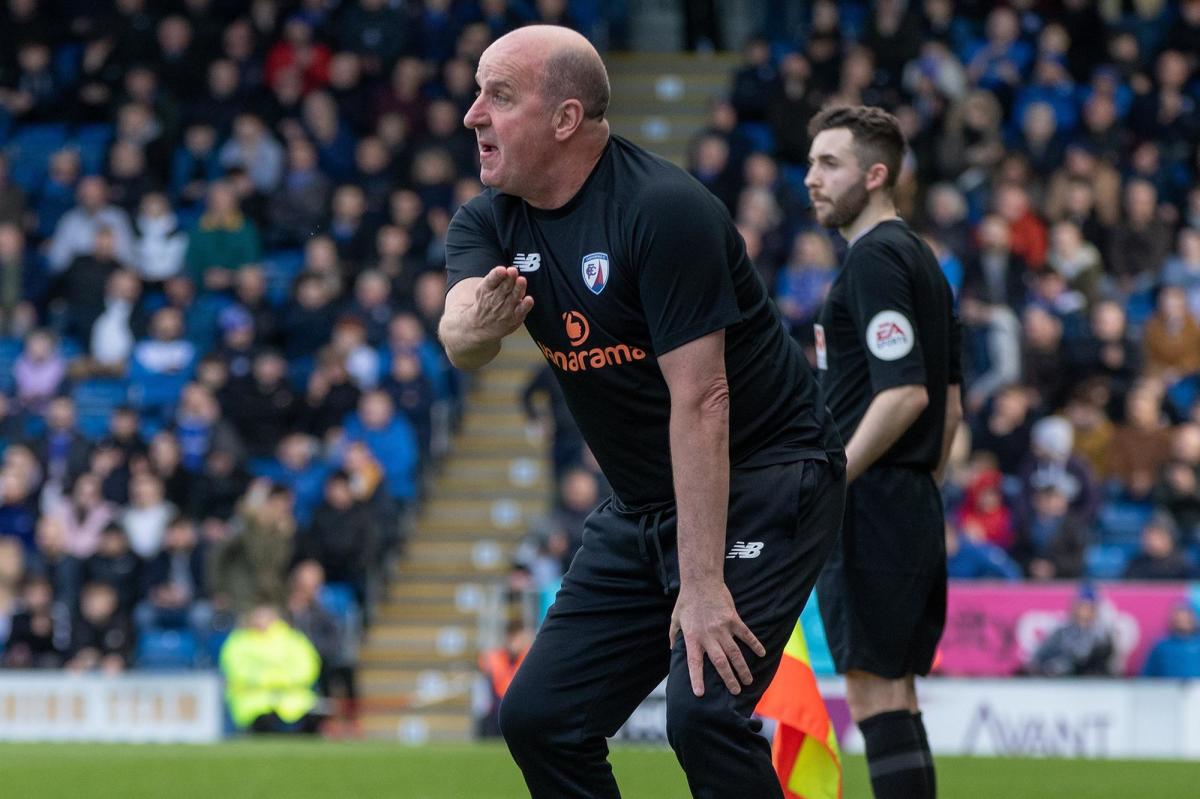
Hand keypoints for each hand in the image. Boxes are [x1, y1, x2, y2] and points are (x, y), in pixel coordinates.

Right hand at [471, 266, 533, 338]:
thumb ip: (494, 278)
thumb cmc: (485, 302)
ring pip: (513, 297)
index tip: (502, 270)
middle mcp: (495, 300)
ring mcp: (505, 310)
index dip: (496, 275)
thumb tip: (507, 269)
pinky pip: (521, 311)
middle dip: (509, 279)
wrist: (480, 327)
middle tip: (513, 271)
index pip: (491, 281)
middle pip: (504, 288)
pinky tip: (529, 300)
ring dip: (518, 289)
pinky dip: (525, 306)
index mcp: (486, 290)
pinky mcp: (514, 318)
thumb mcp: (483, 289)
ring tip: (521, 280)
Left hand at [669, 581, 764, 696]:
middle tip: (736, 692)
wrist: (701, 581)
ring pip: (735, 653)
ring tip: (748, 681)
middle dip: (729, 679)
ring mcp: (722, 628)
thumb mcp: (675, 619)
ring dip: (743, 668)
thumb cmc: (686, 600)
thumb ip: (674, 636)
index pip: (694, 663)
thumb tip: (673, 650)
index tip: (700, 694)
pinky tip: (762, 654)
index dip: (696, 679)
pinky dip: (755, 644)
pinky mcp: (733, 619)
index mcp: (692, 637)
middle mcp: (708, 636)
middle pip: (720, 663)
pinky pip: (746, 635)